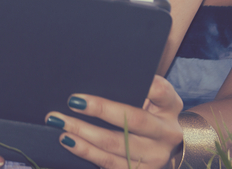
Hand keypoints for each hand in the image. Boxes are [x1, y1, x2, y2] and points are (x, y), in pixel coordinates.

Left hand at [46, 76, 183, 168]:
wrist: (169, 148)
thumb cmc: (152, 113)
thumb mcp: (154, 98)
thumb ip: (137, 86)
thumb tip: (97, 73)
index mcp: (171, 106)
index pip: (160, 91)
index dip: (144, 84)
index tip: (118, 74)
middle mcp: (167, 132)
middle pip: (133, 120)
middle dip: (100, 109)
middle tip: (73, 101)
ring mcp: (155, 157)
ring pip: (116, 145)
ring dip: (84, 133)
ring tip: (61, 122)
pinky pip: (109, 164)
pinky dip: (86, 152)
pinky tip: (69, 141)